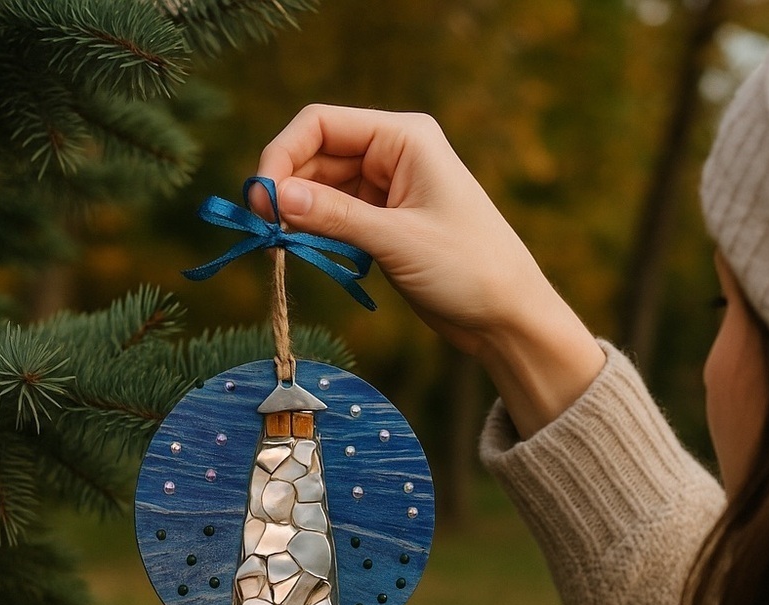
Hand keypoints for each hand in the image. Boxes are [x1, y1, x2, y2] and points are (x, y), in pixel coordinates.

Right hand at [257, 104, 604, 437]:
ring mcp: (390, 190)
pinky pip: (338, 218)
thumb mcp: (396, 239)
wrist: (508, 316)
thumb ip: (334, 216)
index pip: (322, 124)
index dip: (283, 154)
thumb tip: (273, 197)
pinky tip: (307, 250)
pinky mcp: (386, 225)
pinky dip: (318, 232)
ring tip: (280, 245)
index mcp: (405, 138)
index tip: (261, 199)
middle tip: (264, 230)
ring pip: (324, 190)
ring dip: (300, 214)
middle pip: (318, 156)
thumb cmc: (469, 269)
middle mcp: (395, 155)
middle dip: (287, 188)